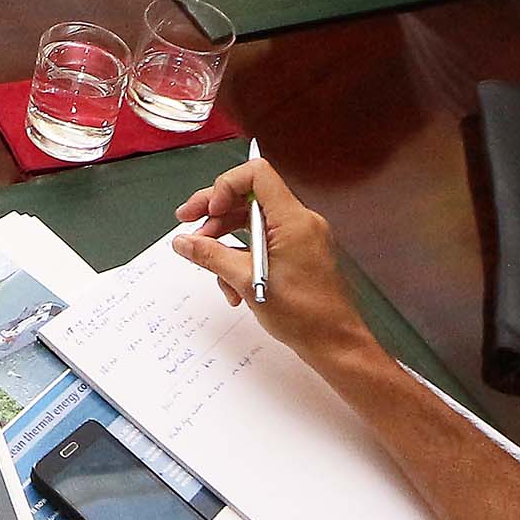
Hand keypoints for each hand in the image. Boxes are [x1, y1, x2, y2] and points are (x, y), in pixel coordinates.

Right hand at [171, 160, 374, 370]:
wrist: (335, 344)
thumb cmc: (306, 315)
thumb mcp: (246, 282)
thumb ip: (211, 256)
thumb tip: (184, 242)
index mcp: (294, 220)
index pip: (257, 174)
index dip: (226, 186)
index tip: (208, 210)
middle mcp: (300, 222)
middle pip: (249, 197)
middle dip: (215, 212)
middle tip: (188, 224)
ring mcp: (300, 238)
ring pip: (252, 222)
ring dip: (225, 240)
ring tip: (209, 264)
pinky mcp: (298, 253)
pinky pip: (263, 242)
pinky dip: (242, 257)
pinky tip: (232, 284)